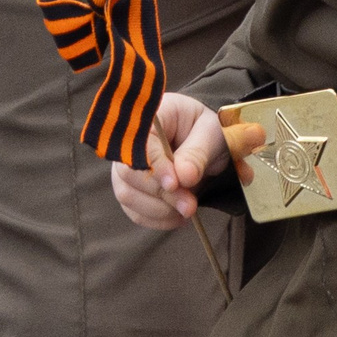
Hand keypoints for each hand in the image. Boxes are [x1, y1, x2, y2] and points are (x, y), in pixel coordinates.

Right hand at [110, 92, 229, 229]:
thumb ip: (197, 153)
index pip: (140, 144)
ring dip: (160, 209)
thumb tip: (184, 176)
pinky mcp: (129, 189)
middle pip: (129, 173)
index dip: (155, 167)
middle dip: (161, 194)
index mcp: (148, 117)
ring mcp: (124, 167)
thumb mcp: (212, 134)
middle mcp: (127, 142)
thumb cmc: (206, 131)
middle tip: (190, 205)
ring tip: (188, 209)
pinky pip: (133, 211)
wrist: (205, 143)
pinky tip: (177, 216)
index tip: (175, 184)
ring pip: (128, 195)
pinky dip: (156, 220)